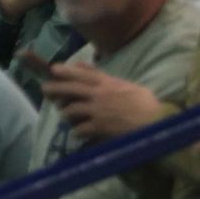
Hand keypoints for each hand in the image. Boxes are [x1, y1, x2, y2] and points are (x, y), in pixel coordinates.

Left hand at [41, 63, 161, 140]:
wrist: (155, 123)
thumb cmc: (145, 104)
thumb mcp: (126, 85)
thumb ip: (104, 76)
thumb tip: (85, 65)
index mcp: (107, 83)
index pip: (82, 73)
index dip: (66, 71)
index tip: (53, 69)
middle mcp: (99, 94)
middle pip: (70, 89)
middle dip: (55, 88)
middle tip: (45, 89)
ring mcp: (97, 111)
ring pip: (71, 110)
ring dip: (67, 113)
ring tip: (66, 116)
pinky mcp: (99, 128)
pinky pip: (79, 129)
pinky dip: (77, 131)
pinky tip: (80, 133)